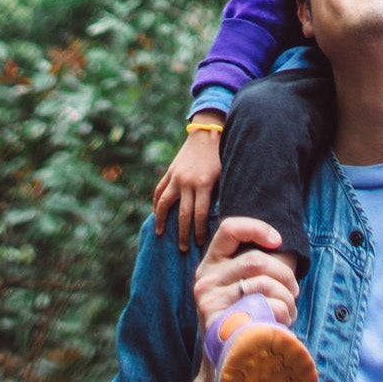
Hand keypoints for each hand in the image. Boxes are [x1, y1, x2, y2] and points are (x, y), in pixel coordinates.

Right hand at [153, 119, 224, 250]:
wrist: (208, 133)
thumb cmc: (222, 156)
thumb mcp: (226, 175)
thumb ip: (221, 195)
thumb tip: (221, 218)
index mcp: (204, 184)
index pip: (200, 215)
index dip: (199, 231)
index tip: (200, 244)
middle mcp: (188, 182)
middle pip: (183, 214)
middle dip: (183, 233)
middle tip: (183, 249)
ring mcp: (176, 176)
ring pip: (165, 203)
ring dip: (162, 220)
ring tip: (161, 234)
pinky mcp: (170, 171)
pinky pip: (160, 190)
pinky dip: (156, 203)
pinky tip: (156, 214)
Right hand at [193, 215, 300, 335]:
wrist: (225, 363)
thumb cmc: (243, 320)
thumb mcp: (242, 287)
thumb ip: (255, 265)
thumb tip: (283, 247)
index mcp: (211, 264)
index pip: (229, 228)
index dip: (257, 228)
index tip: (278, 241)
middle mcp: (205, 278)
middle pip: (255, 259)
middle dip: (285, 274)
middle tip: (294, 290)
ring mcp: (209, 299)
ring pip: (263, 283)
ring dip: (287, 297)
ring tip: (290, 310)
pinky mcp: (218, 320)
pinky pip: (263, 307)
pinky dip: (281, 312)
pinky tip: (282, 322)